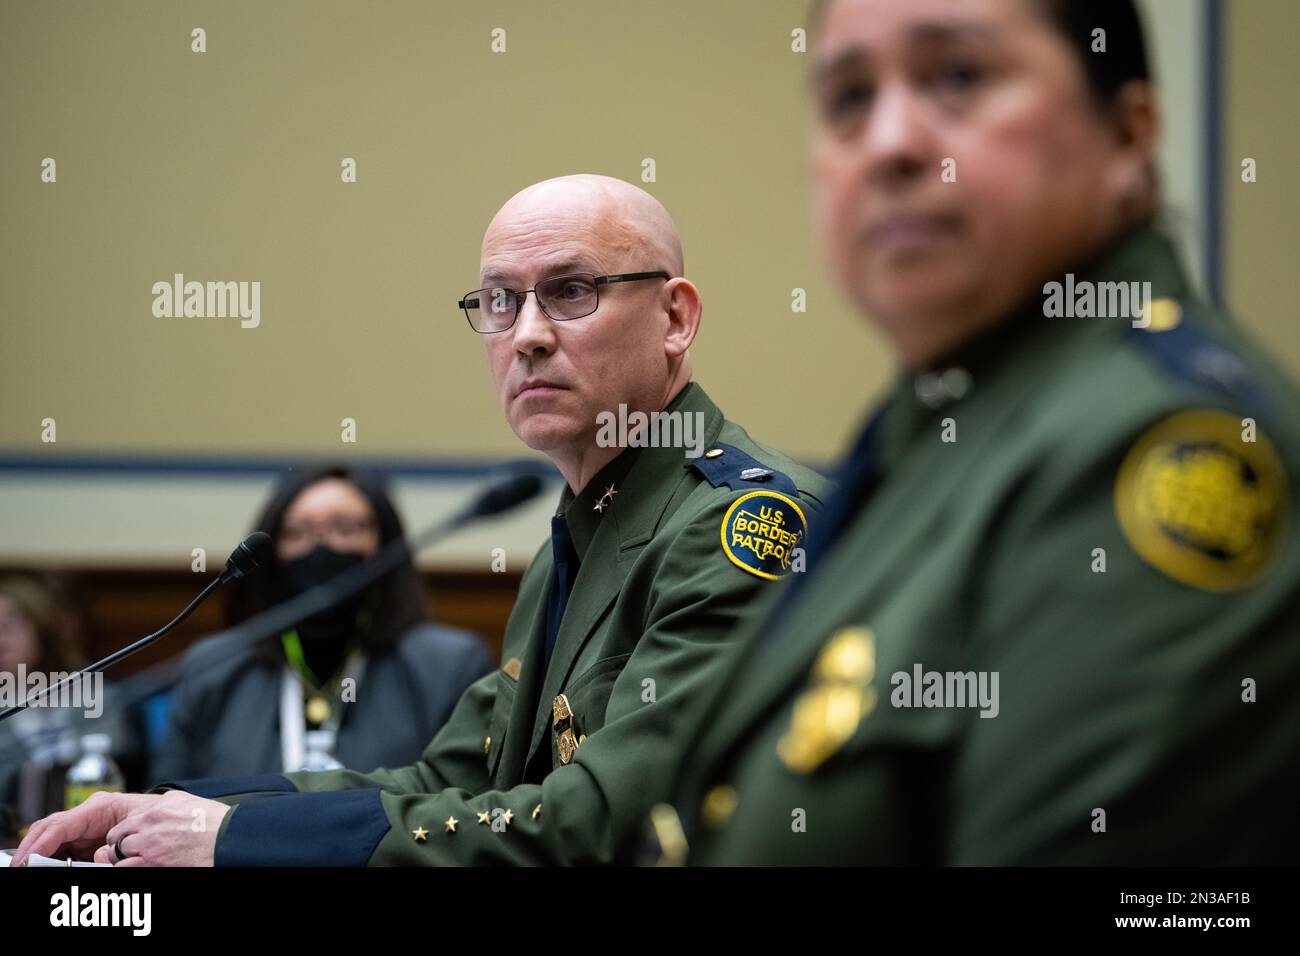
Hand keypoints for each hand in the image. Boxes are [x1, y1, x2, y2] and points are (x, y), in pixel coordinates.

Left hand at [13, 790, 229, 866]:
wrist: (229, 839)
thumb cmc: (214, 823)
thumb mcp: (185, 804)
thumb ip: (162, 807)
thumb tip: (149, 812)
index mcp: (155, 807)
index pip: (124, 822)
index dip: (122, 836)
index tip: (122, 843)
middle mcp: (147, 823)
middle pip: (115, 838)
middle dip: (116, 848)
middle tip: (122, 855)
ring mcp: (147, 844)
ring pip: (115, 854)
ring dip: (120, 861)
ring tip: (138, 861)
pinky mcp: (150, 862)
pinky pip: (124, 868)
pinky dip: (126, 870)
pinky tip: (141, 867)